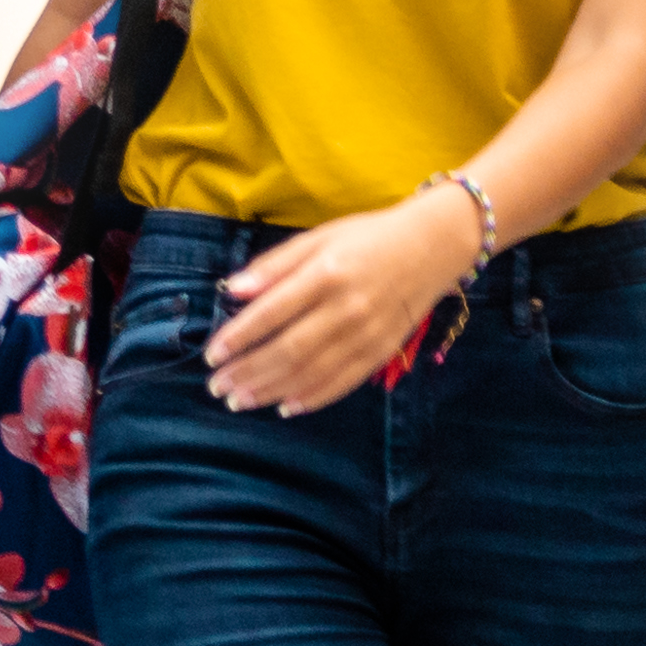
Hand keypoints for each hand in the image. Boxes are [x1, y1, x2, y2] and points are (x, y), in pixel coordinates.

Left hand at [204, 185, 489, 417]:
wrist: (432, 247)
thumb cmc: (368, 238)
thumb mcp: (319, 238)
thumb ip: (275, 265)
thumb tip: (232, 289)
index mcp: (327, 274)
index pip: (272, 313)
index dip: (239, 337)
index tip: (212, 354)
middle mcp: (346, 308)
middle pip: (288, 350)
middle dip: (248, 373)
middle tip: (217, 387)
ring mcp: (366, 334)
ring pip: (311, 373)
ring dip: (270, 391)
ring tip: (239, 401)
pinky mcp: (381, 351)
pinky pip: (342, 383)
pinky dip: (312, 398)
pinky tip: (285, 407)